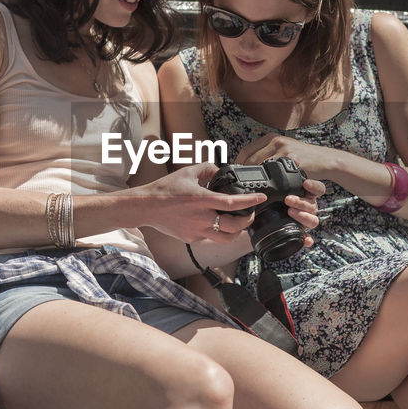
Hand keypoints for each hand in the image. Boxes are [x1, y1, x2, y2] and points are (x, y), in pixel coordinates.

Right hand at [137, 163, 263, 243]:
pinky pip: (209, 237)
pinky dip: (216, 231)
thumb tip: (220, 170)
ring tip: (237, 223)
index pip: (233, 203)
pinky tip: (213, 223)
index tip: (260, 198)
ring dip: (236, 231)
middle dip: (248, 220)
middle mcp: (202, 217)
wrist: (146, 207)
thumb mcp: (188, 172)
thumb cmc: (165, 189)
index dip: (250, 201)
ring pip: (226, 238)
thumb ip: (207, 169)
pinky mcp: (191, 239)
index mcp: (202, 199)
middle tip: (250, 213)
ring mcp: (197, 231)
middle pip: (235, 226)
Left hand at [236, 133, 338, 179]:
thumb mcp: (284, 149)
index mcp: (272, 138)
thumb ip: (268, 153)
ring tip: (248, 189)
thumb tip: (248, 166)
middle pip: (249, 160)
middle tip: (238, 186)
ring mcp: (284, 151)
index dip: (237, 165)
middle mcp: (276, 141)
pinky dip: (267, 183)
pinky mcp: (293, 161)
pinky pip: (274, 174)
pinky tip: (265, 190)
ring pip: (259, 167)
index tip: (234, 176)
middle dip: (242, 174)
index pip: (246, 151)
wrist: (325, 159)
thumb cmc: (303, 156)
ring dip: (252, 180)